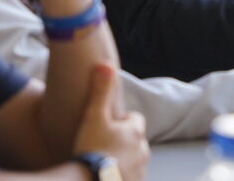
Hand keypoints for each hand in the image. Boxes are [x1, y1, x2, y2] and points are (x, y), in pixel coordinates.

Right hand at [74, 64, 148, 180]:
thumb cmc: (92, 148)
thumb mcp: (93, 115)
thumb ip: (101, 90)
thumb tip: (106, 64)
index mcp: (135, 131)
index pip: (135, 119)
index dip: (121, 121)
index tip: (107, 125)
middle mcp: (142, 151)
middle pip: (135, 141)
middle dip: (123, 141)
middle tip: (103, 144)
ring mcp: (139, 171)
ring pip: (134, 161)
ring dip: (123, 160)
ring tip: (103, 161)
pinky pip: (129, 177)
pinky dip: (121, 175)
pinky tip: (105, 176)